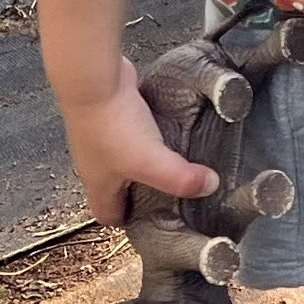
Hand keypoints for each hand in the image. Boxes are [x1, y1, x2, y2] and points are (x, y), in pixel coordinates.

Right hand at [60, 59, 218, 226]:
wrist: (93, 80)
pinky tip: (164, 128)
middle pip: (115, 187)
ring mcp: (99, 136)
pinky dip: (144, 133)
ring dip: (143, 160)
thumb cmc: (114, 127)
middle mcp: (94, 163)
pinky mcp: (109, 113)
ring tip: (171, 160)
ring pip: (122, 158)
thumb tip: (210, 186)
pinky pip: (128, 130)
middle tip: (169, 191)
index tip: (153, 223)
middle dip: (139, 193)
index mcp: (98, 184)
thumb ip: (181, 179)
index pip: (107, 215)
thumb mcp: (152, 161)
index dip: (127, 223)